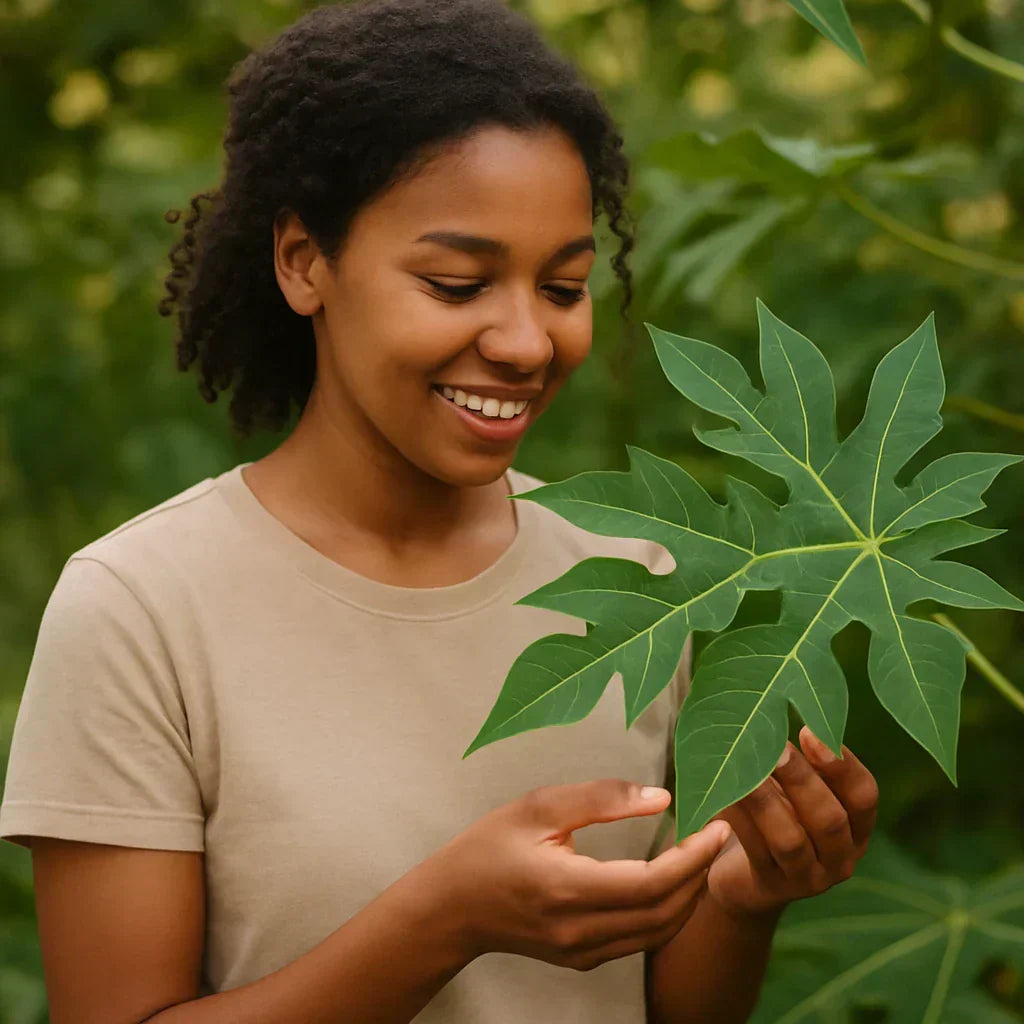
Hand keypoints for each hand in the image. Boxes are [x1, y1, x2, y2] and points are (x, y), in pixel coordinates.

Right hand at [421, 779, 730, 971]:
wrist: (453, 906)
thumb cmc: (490, 847)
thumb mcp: (539, 806)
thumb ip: (601, 798)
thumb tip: (661, 798)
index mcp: (567, 888)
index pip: (651, 882)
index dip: (692, 856)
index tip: (715, 825)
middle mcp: (579, 930)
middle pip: (665, 912)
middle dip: (699, 873)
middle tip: (715, 834)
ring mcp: (582, 951)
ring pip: (658, 932)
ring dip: (689, 895)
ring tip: (699, 853)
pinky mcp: (582, 959)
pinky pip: (640, 939)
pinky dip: (667, 911)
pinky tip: (671, 879)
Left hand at [705, 726, 878, 919]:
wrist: (742, 876)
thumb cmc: (772, 815)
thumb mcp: (791, 790)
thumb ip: (794, 761)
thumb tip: (772, 706)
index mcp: (856, 827)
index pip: (864, 796)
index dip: (841, 764)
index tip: (810, 730)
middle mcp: (841, 857)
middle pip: (830, 819)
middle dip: (800, 778)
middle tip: (773, 745)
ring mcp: (808, 879)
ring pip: (791, 840)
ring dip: (766, 800)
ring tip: (743, 768)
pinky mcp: (771, 887)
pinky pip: (755, 852)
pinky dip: (739, 820)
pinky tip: (720, 794)